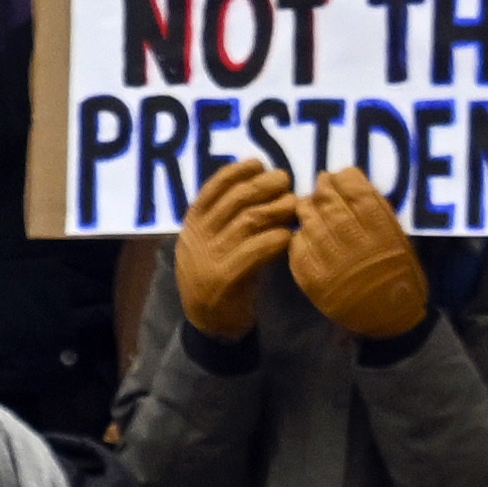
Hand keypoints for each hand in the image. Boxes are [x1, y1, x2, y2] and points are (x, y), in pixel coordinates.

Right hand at [171, 160, 297, 339]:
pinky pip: (254, 251)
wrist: (209, 322)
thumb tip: (259, 185)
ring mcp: (210, 256)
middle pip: (234, 201)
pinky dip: (274, 240)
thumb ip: (227, 219)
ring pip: (247, 222)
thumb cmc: (218, 275)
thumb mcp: (213, 243)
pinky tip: (289, 235)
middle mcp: (199, 236)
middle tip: (285, 179)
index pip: (212, 188)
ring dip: (274, 209)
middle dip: (262, 186)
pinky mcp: (226, 277)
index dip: (236, 172)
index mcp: (193, 224)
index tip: (258, 163)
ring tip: (294, 203)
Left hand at [286, 169, 433, 341]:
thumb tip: (350, 180)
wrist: (390, 316)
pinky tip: (306, 232)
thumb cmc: (398, 272)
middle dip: (324, 188)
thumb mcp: (398, 238)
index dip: (345, 178)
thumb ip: (377, 211)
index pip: (357, 193)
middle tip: (322, 183)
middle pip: (331, 203)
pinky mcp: (314, 280)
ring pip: (311, 221)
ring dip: (308, 207)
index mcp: (383, 234)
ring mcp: (332, 264)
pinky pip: (299, 247)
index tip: (340, 175)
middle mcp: (356, 246)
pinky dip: (300, 235)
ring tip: (311, 203)